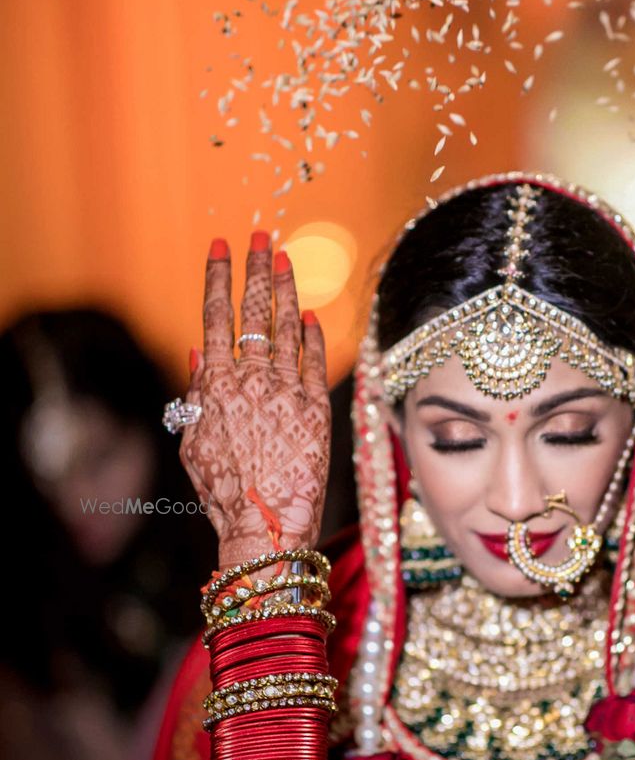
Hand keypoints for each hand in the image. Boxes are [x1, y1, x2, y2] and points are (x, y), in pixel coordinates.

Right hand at [180, 233, 330, 570]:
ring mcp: (286, 393)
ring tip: (286, 258)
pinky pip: (315, 361)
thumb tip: (197, 350)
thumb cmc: (224, 492)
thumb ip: (195, 393)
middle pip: (255, 311)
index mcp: (215, 385)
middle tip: (261, 233)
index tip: (221, 245)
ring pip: (288, 328)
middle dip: (257, 267)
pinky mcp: (316, 410)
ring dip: (287, 289)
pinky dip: (313, 335)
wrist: (264, 526)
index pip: (216, 316)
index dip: (218, 277)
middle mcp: (251, 381)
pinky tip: (311, 314)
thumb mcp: (193, 442)